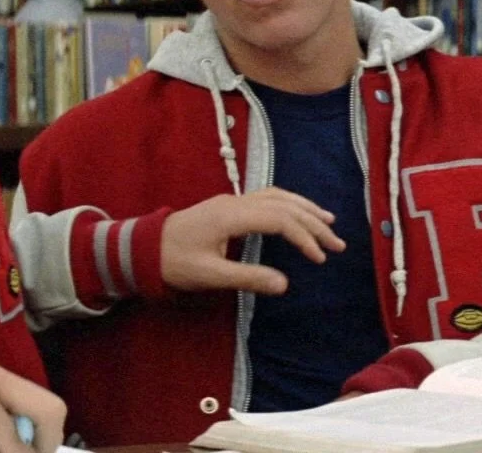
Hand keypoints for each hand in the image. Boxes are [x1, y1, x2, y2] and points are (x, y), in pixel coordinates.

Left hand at [162, 187, 345, 293]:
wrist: (143, 246)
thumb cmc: (174, 262)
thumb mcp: (209, 275)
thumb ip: (247, 277)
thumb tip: (284, 284)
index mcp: (232, 216)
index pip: (279, 220)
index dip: (304, 237)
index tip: (319, 257)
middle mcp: (235, 202)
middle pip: (284, 205)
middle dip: (314, 223)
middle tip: (337, 244)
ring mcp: (232, 200)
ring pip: (278, 197)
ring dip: (305, 209)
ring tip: (329, 223)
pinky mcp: (230, 205)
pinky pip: (268, 197)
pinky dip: (289, 204)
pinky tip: (299, 213)